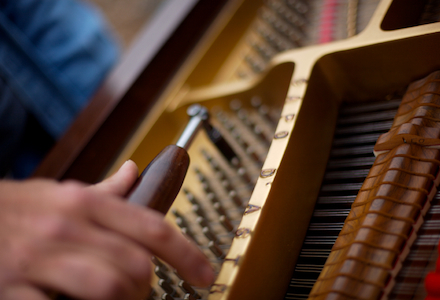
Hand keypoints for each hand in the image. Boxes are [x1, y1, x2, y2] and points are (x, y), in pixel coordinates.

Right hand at [0, 161, 213, 299]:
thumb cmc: (18, 208)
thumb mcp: (62, 191)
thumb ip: (104, 189)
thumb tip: (135, 172)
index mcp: (85, 202)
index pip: (152, 227)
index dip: (187, 254)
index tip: (204, 273)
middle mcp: (67, 227)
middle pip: (137, 264)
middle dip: (148, 285)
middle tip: (143, 289)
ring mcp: (40, 259)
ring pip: (110, 287)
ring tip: (120, 299)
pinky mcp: (15, 289)